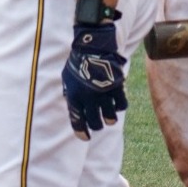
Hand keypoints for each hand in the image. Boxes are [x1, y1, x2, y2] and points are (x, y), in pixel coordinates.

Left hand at [62, 21, 128, 138]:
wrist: (93, 48)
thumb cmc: (77, 63)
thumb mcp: (66, 79)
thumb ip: (69, 93)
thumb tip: (73, 106)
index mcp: (73, 96)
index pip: (77, 120)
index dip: (81, 132)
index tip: (85, 138)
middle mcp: (88, 98)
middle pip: (95, 122)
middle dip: (96, 125)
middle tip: (97, 124)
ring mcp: (104, 94)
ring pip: (110, 117)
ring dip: (109, 119)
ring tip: (108, 119)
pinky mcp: (117, 88)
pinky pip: (121, 105)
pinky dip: (119, 108)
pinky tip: (117, 106)